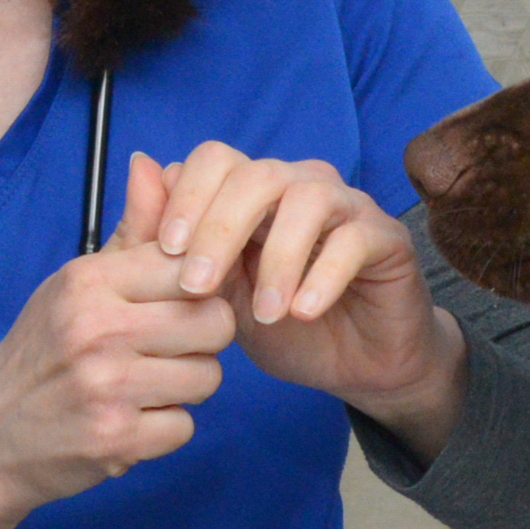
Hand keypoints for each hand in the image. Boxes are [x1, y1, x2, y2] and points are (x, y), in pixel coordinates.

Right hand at [0, 153, 235, 528]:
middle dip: (203, 341)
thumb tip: (153, 163)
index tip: (180, 305)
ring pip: (208, 377)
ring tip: (143, 385)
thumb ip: (129, 233)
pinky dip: (164, 430)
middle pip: (214, 323)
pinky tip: (130, 421)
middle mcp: (97, 329)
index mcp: (88, 283)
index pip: (191, 266)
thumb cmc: (40, 356)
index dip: (199, 288)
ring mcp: (106, 387)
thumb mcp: (74, 287)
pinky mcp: (116, 440)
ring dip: (184, 388)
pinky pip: (185, 427)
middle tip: (167, 350)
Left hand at [142, 143, 469, 451]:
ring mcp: (348, 208)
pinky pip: (354, 240)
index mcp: (255, 194)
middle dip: (220, 228)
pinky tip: (303, 312)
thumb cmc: (283, 327)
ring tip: (264, 314)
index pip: (217, 159)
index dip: (187, 198)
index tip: (167, 253)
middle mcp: (301, 187)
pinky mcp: (387, 239)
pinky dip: (323, 276)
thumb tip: (142, 164)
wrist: (354, 369)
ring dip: (276, 259)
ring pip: (308, 199)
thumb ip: (172, 240)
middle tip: (199, 286)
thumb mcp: (215, 295)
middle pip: (258, 173)